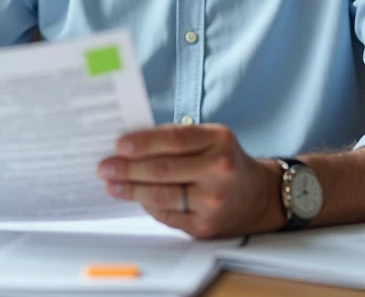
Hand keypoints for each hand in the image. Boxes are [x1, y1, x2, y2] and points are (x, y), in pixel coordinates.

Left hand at [97, 123, 285, 238]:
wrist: (259, 196)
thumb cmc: (226, 161)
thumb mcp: (211, 138)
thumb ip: (177, 137)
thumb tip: (132, 143)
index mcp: (219, 141)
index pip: (174, 140)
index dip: (143, 142)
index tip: (119, 145)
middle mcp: (219, 170)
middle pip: (162, 169)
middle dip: (128, 168)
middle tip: (105, 167)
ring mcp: (212, 201)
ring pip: (161, 195)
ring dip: (130, 189)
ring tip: (112, 184)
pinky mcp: (205, 226)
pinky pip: (166, 215)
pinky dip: (147, 205)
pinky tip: (135, 197)